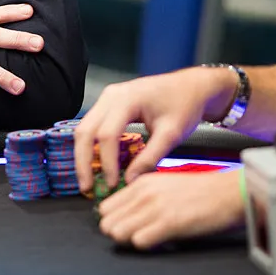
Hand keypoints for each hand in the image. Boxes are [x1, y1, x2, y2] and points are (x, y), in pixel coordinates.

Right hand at [75, 66, 234, 191]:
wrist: (192, 87)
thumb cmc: (185, 106)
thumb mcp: (171, 134)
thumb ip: (150, 158)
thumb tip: (130, 181)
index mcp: (127, 99)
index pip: (107, 134)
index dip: (107, 162)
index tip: (112, 184)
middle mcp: (111, 95)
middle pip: (85, 130)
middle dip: (83, 161)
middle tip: (87, 187)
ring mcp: (107, 98)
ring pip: (84, 129)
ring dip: (84, 155)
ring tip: (88, 180)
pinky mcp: (108, 104)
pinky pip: (92, 126)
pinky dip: (91, 147)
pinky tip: (96, 165)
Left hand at [98, 170, 243, 248]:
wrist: (230, 193)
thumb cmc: (201, 192)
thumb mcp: (164, 185)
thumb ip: (142, 198)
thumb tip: (125, 217)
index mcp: (141, 183)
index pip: (104, 208)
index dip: (113, 222)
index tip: (125, 228)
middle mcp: (143, 193)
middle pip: (107, 222)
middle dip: (118, 233)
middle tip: (136, 236)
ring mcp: (155, 207)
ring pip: (118, 232)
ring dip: (130, 241)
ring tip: (148, 239)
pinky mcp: (170, 222)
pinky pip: (139, 241)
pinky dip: (146, 246)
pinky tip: (159, 242)